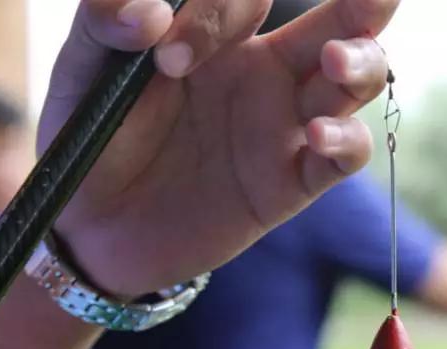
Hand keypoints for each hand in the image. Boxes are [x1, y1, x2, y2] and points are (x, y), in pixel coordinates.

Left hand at [39, 0, 397, 295]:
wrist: (99, 228)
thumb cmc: (96, 143)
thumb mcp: (84, 76)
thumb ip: (103, 26)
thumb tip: (150, 11)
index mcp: (220, 39)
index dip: (221, 10)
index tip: (169, 59)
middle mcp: (264, 76)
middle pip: (337, 23)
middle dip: (362, 1)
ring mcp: (282, 129)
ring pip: (355, 84)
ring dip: (362, 63)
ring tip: (335, 62)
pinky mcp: (290, 185)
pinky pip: (344, 157)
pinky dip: (346, 142)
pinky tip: (317, 135)